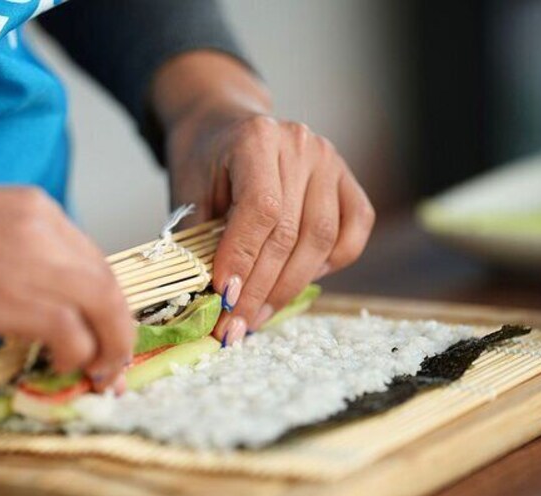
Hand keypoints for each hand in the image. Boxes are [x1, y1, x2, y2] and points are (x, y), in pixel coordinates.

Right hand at [0, 156, 134, 387]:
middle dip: (118, 331)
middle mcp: (45, 229)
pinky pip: (74, 334)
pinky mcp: (16, 298)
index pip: (94, 260)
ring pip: (106, 309)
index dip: (106, 303)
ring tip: (95, 375)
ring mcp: (34, 262)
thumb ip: (14, 250)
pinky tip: (60, 366)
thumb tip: (32, 294)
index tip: (104, 331)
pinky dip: (78, 356)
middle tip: (112, 365)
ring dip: (108, 349)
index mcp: (35, 208)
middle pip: (109, 285)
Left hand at [154, 52, 374, 344]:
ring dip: (289, 287)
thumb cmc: (203, 162)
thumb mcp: (188, 193)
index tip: (224, 298)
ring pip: (321, 239)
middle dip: (261, 289)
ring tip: (257, 317)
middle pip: (291, 232)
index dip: (244, 259)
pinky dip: (329, 265)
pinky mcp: (348, 181)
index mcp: (256, 139)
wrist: (222, 124)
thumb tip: (207, 302)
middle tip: (235, 326)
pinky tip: (296, 282)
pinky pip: (352, 233)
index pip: (260, 209)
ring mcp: (330, 161)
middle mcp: (301, 145)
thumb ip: (198, 241)